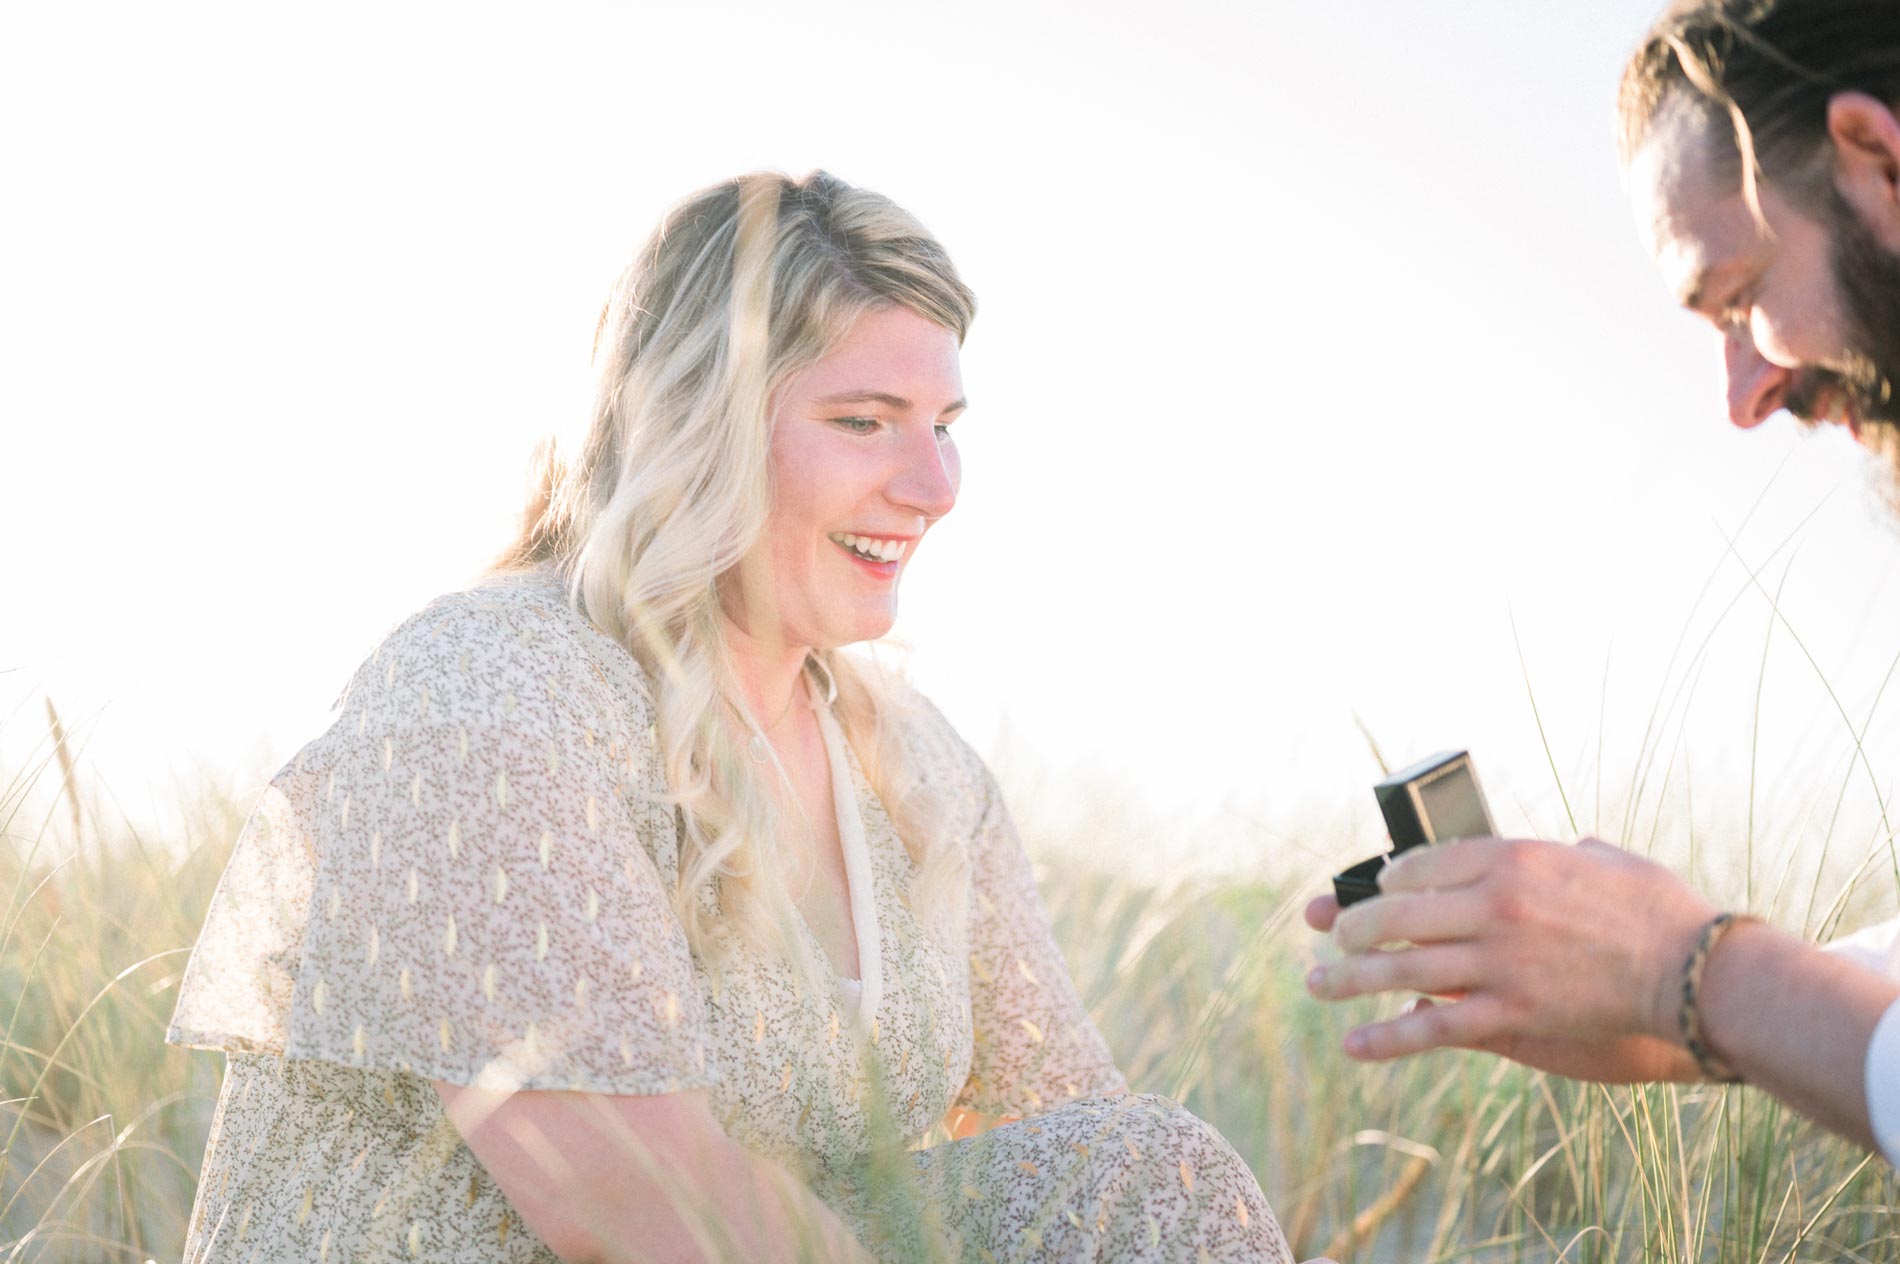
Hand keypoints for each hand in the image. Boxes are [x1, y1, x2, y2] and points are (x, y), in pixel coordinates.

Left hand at [1305, 837, 1718, 1065]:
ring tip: (1318, 985)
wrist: (1697, 970)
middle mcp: (1495, 904)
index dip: (1389, 879)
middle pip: (1397, 914)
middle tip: (1332, 934)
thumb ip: (1567, 853)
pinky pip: (1435, 1026)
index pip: (1423, 864)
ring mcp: (1500, 960)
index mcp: (1513, 858)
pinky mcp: (1514, 1012)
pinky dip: (1389, 1037)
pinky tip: (1355, 1044)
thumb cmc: (1661, 909)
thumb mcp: (1604, 858)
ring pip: (1402, 968)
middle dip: (1353, 925)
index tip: (1377, 888)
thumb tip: (1561, 851)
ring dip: (1351, 978)